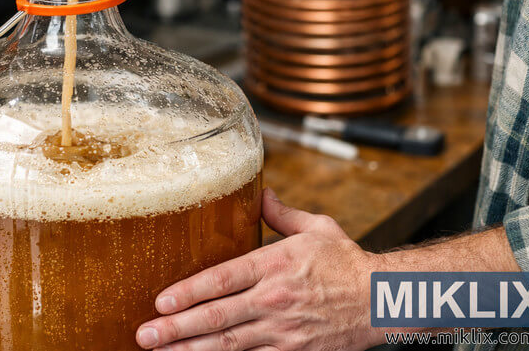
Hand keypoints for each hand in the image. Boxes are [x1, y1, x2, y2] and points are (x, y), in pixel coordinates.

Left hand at [135, 188, 380, 350]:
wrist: (383, 301)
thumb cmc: (348, 262)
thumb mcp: (317, 228)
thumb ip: (281, 214)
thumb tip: (260, 193)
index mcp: (275, 264)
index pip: (223, 279)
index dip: (189, 292)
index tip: (160, 301)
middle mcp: (274, 299)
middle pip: (217, 317)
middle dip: (176, 328)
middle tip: (145, 334)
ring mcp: (283, 331)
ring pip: (229, 345)